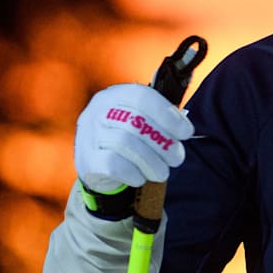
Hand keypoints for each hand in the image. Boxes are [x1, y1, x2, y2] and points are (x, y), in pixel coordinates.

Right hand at [74, 83, 193, 194]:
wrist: (97, 166)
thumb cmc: (127, 139)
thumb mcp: (141, 122)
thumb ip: (160, 120)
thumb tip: (185, 129)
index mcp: (115, 95)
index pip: (143, 97)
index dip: (168, 116)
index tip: (186, 133)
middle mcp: (98, 110)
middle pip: (135, 121)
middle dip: (162, 143)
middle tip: (176, 158)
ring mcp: (88, 134)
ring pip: (125, 143)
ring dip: (151, 161)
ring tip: (162, 172)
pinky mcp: (86, 159)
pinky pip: (113, 164)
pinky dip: (132, 172)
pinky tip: (140, 177)